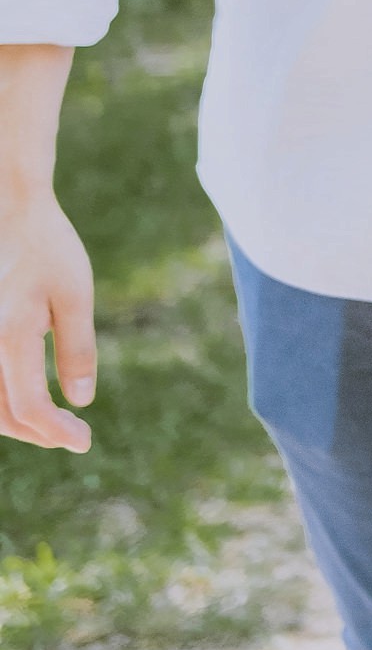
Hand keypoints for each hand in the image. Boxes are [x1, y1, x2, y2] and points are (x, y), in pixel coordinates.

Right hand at [0, 184, 96, 451]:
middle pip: (1, 414)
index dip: (56, 432)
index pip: (28, 406)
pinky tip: (28, 398)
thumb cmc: (46, 245)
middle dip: (38, 433)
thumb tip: (81, 400)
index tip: (84, 441)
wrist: (9, 209)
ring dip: (17, 422)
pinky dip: (2, 400)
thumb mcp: (74, 293)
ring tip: (53, 423)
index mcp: (10, 332)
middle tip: (74, 434)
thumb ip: (77, 348)